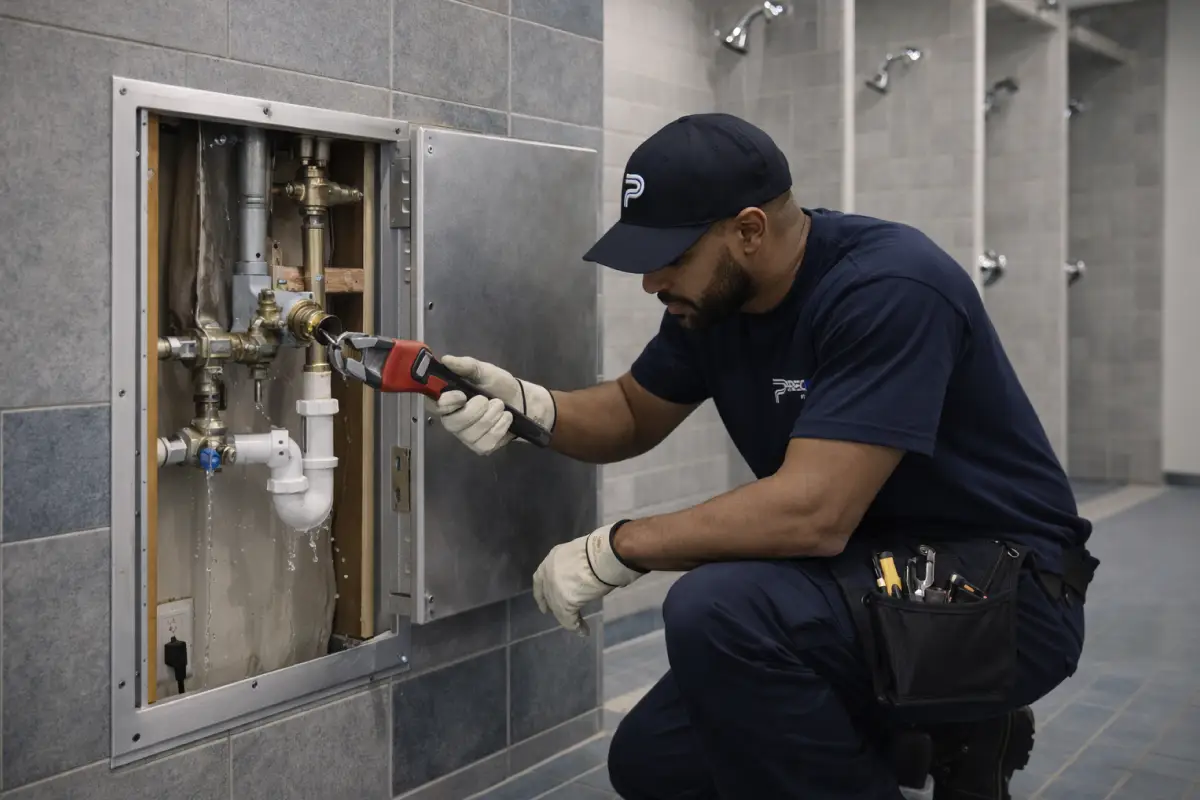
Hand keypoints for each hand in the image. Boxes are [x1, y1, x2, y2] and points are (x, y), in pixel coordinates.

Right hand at [426, 355, 555, 454]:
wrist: (521, 401)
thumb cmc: (498, 385)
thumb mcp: (484, 371)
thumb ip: (466, 365)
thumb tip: (446, 360)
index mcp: (449, 400)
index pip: (435, 407)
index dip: (447, 403)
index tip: (462, 395)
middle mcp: (453, 420)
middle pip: (453, 423)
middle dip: (476, 410)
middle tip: (489, 400)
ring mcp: (466, 436)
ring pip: (471, 434)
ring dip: (491, 417)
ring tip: (500, 407)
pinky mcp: (481, 447)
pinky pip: (486, 443)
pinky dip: (499, 428)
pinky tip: (505, 420)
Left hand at [533, 522, 644, 634]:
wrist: (601, 557)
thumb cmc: (598, 550)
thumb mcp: (581, 553)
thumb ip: (577, 564)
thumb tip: (590, 572)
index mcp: (552, 558)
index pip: (540, 577)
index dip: (541, 592)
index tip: (543, 603)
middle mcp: (549, 573)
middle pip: (548, 594)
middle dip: (554, 604)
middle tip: (562, 614)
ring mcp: (554, 589)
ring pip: (558, 607)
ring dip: (567, 617)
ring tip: (577, 625)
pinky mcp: (564, 603)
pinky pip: (569, 619)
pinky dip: (577, 626)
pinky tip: (583, 631)